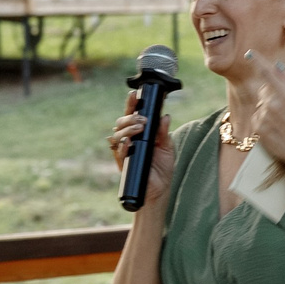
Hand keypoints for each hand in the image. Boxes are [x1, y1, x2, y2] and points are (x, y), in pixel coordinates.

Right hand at [108, 90, 176, 204]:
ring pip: (117, 135)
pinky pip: (118, 152)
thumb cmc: (162, 167)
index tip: (134, 94)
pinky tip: (129, 142)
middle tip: (143, 120)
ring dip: (127, 129)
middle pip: (121, 122)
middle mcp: (129, 139)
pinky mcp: (123, 163)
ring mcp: (124, 151)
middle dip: (130, 117)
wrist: (161, 189)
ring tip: (140, 128)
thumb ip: (164, 132)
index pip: (132, 115)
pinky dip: (122, 146)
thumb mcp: (167, 147)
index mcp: (139, 133)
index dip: (131, 104)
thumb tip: (165, 116)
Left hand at [245, 52, 284, 171]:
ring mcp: (266, 116)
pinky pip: (257, 117)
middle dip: (271, 93)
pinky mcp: (259, 128)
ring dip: (268, 108)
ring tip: (283, 121)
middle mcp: (275, 102)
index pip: (269, 72)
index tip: (249, 53)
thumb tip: (277, 66)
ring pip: (261, 103)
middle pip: (264, 88)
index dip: (258, 61)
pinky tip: (276, 128)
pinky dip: (264, 120)